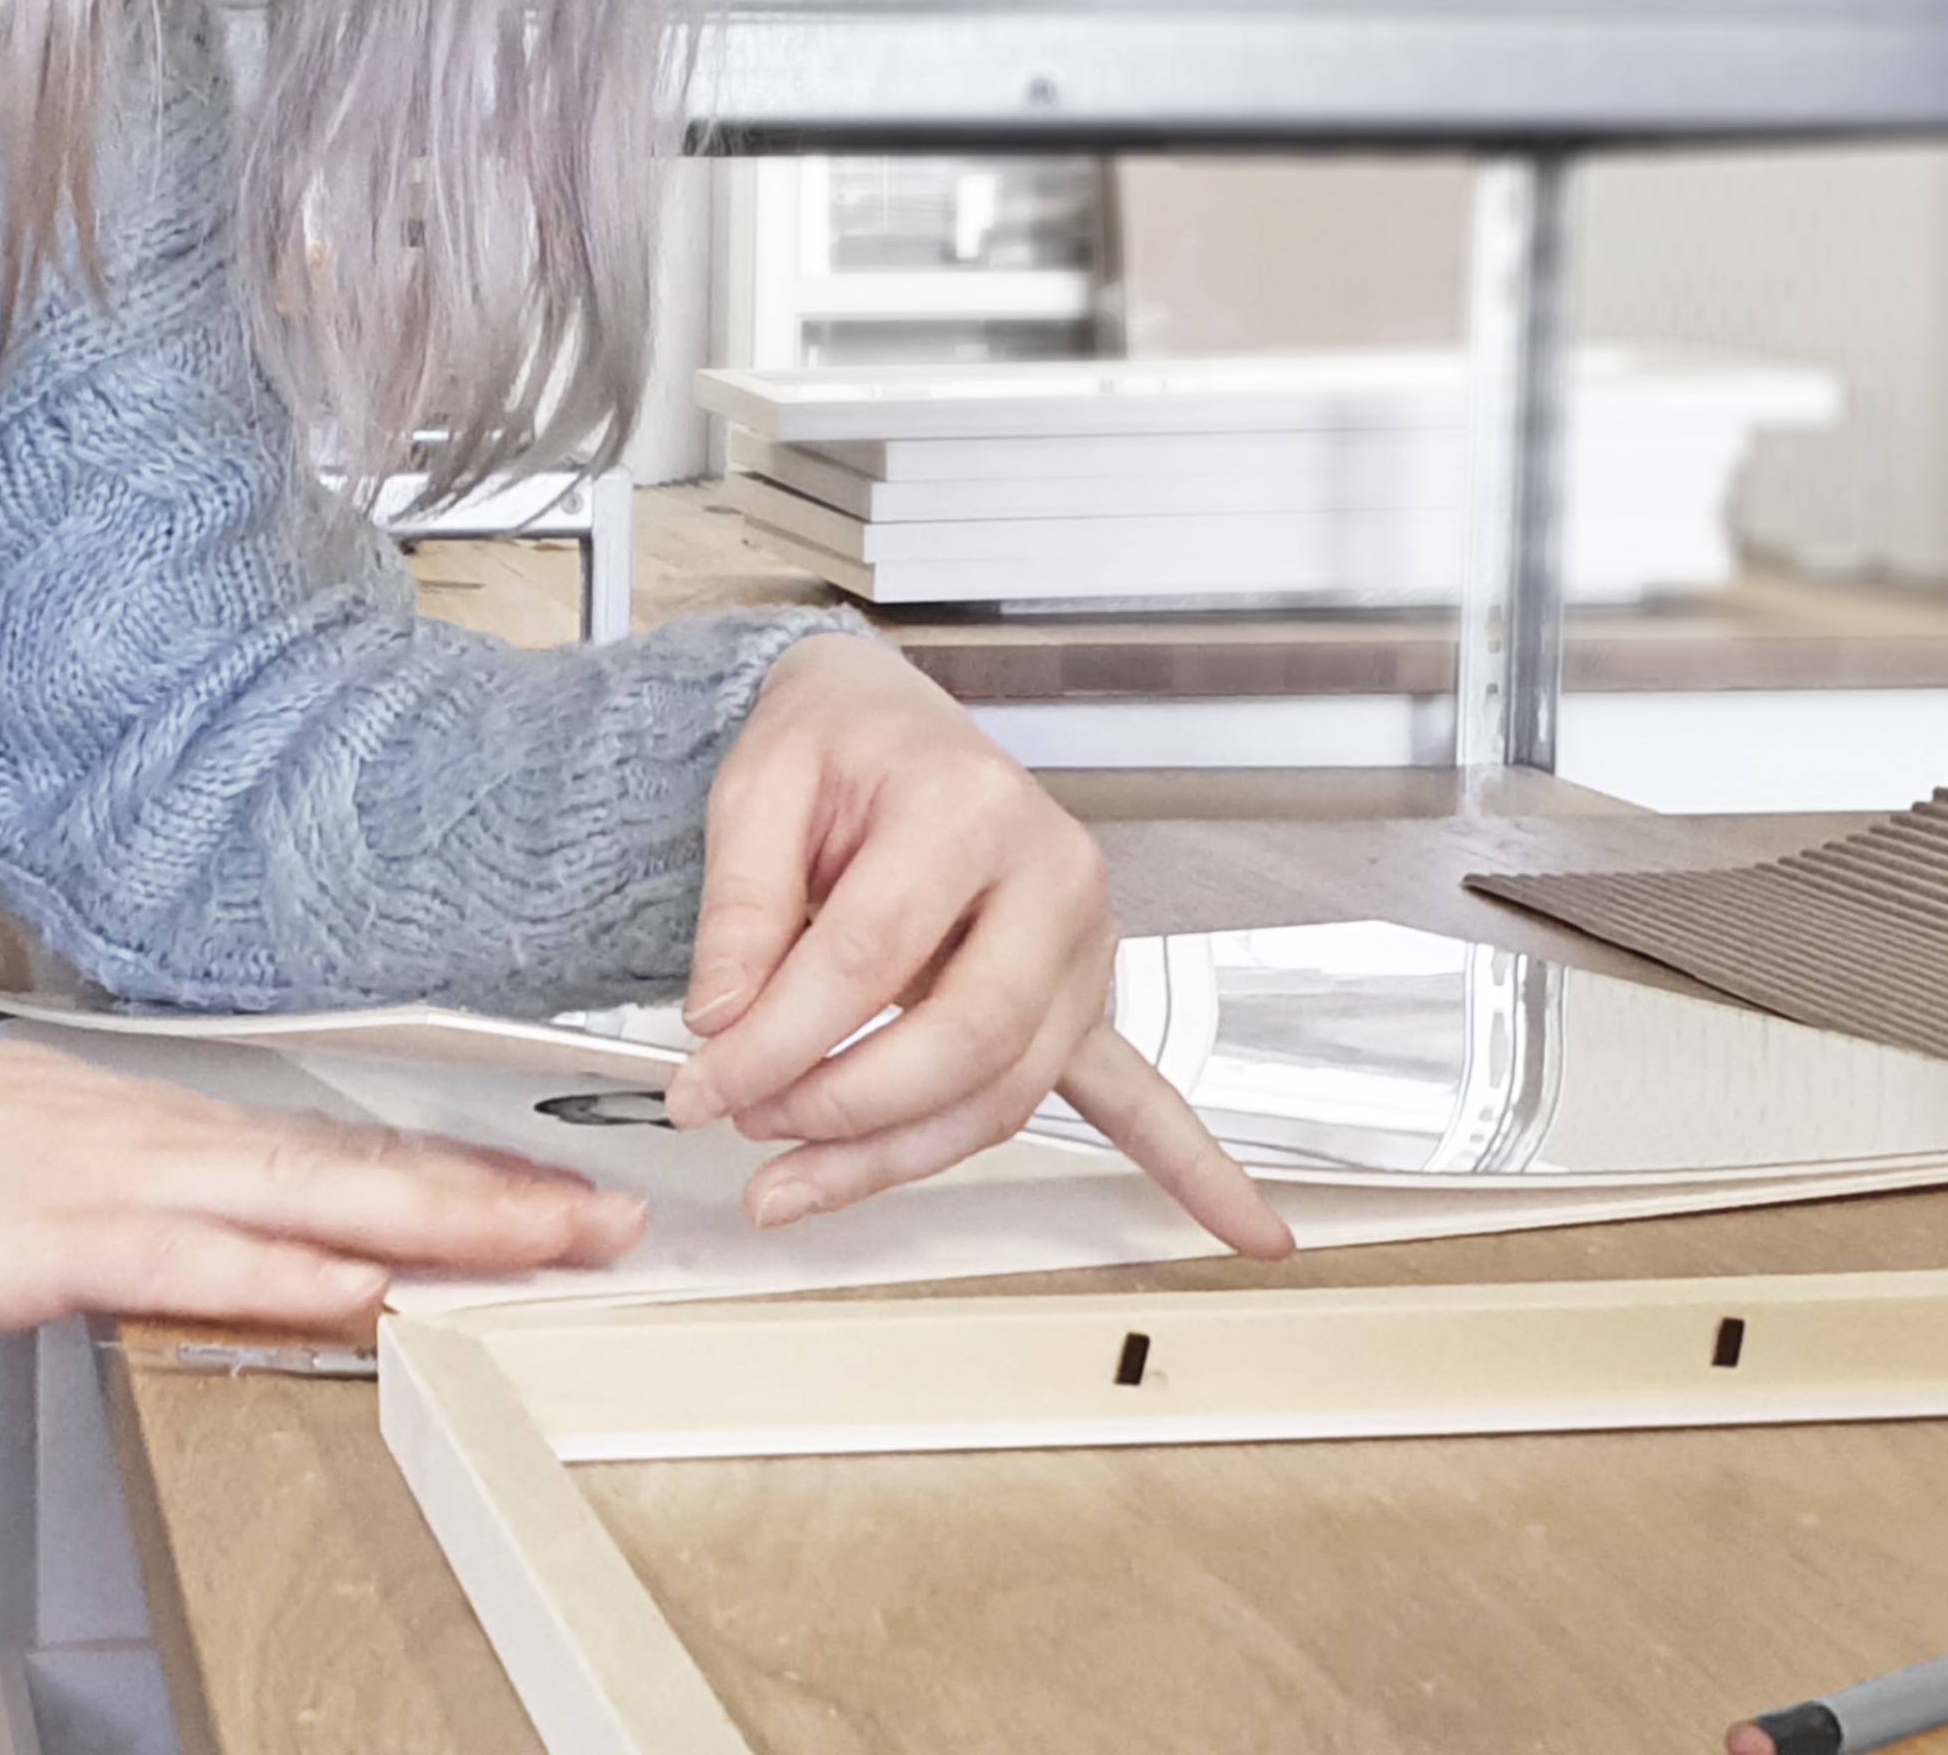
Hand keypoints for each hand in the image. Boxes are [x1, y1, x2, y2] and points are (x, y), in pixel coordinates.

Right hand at [0, 963, 643, 1330]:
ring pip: (320, 1201)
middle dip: (497, 1196)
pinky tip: (369, 1287)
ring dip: (445, 1225)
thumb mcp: (8, 1162)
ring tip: (551, 1244)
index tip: (542, 1187)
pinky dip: (301, 1272)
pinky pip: (207, 1260)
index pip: (330, 1148)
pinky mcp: (58, 1240)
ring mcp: (113, 1182)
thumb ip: (110, 1193)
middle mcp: (152, 1135)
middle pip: (360, 1166)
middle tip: (609, 1214)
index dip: (447, 1171)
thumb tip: (183, 1219)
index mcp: (142, 1120)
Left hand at [666, 634, 1293, 1259]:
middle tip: (744, 1123)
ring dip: (900, 1160)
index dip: (772, 1039)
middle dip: (841, 1105)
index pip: (866, 959)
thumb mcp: (756, 788)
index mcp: (970, 807)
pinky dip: (1191, 1167)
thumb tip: (727, 1022)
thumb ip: (739, 906)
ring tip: (793, 1187)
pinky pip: (1137, 1091)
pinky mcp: (1080, 997)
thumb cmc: (835, 747)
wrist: (887, 717)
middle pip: (961, 1039)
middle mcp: (1052, 874)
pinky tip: (1246, 1229)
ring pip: (1006, 1092)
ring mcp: (1081, 947)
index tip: (701, 1081)